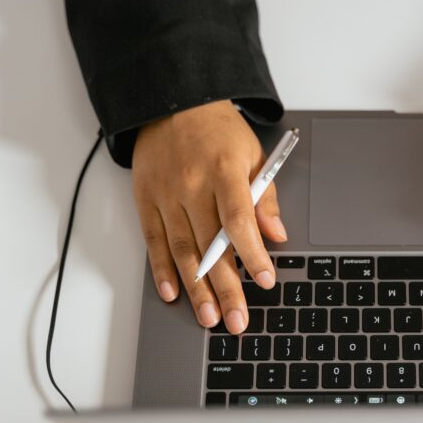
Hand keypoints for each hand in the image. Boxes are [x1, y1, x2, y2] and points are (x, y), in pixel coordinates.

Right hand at [132, 100, 286, 333]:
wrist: (174, 103)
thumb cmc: (219, 132)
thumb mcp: (252, 154)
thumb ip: (265, 198)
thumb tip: (276, 235)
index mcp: (224, 172)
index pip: (239, 222)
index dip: (253, 255)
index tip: (265, 280)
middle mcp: (192, 186)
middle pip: (210, 246)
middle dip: (225, 288)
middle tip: (236, 320)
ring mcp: (165, 195)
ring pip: (182, 250)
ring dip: (195, 289)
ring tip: (208, 318)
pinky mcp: (145, 200)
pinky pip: (154, 241)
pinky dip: (161, 270)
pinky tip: (172, 293)